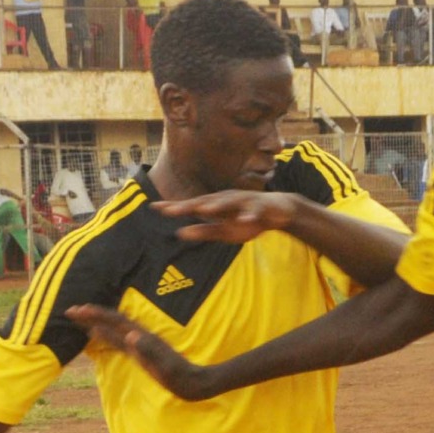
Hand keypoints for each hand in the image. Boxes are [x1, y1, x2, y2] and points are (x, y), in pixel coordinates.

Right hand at [64, 303, 222, 399]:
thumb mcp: (166, 366)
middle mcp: (140, 338)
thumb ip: (149, 350)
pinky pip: (118, 341)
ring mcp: (141, 344)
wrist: (196, 383)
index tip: (77, 310)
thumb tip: (131, 335)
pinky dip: (105, 336)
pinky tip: (99, 336)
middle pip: (111, 321)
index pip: (114, 321)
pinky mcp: (142, 353)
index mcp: (142, 338)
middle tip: (69, 310)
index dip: (96, 315)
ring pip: (113, 329)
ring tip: (79, 319)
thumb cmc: (181, 377)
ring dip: (96, 323)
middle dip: (91, 315)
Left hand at [151, 188, 301, 242]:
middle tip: (171, 210)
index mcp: (216, 206)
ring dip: (218, 206)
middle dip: (189, 205)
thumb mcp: (224, 231)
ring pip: (229, 203)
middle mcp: (227, 200)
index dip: (174, 207)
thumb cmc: (247, 220)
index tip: (155, 208)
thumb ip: (204, 231)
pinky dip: (250, 215)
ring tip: (204, 210)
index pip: (192, 206)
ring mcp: (244, 202)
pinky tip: (245, 220)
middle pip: (206, 202)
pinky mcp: (261, 208)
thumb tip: (179, 233)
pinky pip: (255, 212)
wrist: (278, 211)